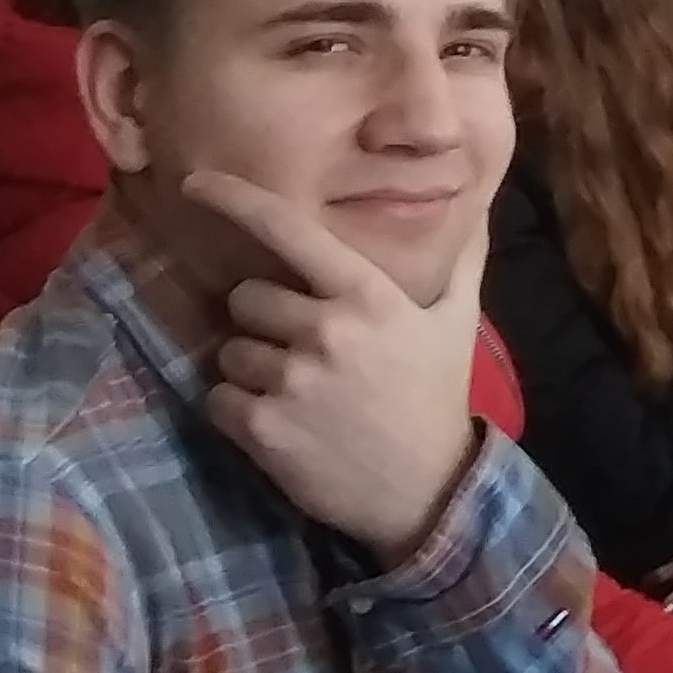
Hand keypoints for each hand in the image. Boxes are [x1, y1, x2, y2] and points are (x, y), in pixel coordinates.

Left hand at [184, 173, 485, 562]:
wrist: (426, 492)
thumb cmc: (438, 397)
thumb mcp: (457, 323)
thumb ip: (461, 259)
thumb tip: (477, 206)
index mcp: (367, 295)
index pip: (289, 230)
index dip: (235, 199)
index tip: (195, 180)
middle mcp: (325, 329)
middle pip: (246, 297)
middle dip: (262, 319)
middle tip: (299, 347)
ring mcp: (292, 380)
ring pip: (228, 349)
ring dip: (249, 367)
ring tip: (291, 390)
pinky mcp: (264, 428)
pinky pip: (218, 398)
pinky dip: (236, 409)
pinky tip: (276, 422)